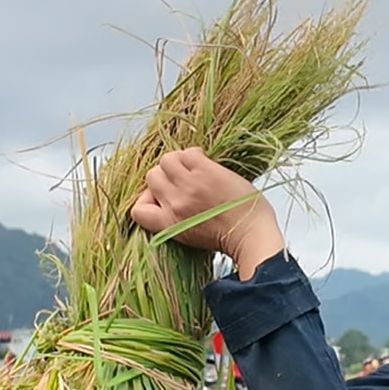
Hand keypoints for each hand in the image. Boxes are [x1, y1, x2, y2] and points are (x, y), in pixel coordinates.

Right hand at [128, 148, 283, 276]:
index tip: (162, 198)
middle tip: (183, 180)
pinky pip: (188, 152)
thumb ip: (173, 219)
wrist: (252, 234)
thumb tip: (166, 198)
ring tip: (194, 169)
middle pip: (151, 177)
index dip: (147, 199)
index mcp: (168, 224)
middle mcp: (174, 203)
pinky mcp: (206, 171)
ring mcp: (189, 185)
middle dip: (165, 177)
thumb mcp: (189, 237)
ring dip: (179, 162)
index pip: (137, 209)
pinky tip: (205, 163)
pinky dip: (194, 154)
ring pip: (166, 160)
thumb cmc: (228, 237)